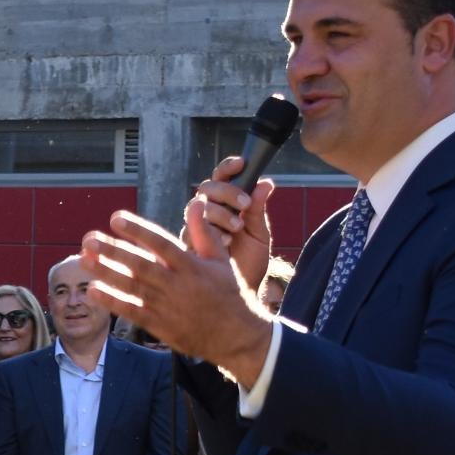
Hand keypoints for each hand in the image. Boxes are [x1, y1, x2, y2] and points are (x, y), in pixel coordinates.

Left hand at [85, 212, 272, 383]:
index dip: (137, 230)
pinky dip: (112, 302)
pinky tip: (93, 290)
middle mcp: (177, 284)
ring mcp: (167, 306)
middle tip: (88, 238)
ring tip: (84, 258)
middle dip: (113, 251)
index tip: (116, 218)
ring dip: (106, 272)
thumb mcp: (221, 260)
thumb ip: (204, 232)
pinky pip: (132, 312)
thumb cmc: (228, 293)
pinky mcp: (160, 326)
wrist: (236, 335)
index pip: (160, 243)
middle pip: (140, 264)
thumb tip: (195, 202)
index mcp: (192, 265)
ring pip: (132, 286)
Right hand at [186, 158, 276, 289]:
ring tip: (236, 229)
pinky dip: (211, 232)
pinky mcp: (187, 243)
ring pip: (198, 206)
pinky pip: (191, 229)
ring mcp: (194, 228)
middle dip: (227, 192)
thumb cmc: (250, 262)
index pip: (222, 177)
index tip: (242, 163)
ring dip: (220, 213)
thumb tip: (266, 183)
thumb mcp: (259, 234)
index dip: (229, 167)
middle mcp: (207, 212)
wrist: (240, 291)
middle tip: (245, 205)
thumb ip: (259, 209)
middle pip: (207, 187)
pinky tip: (225, 242)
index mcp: (226, 204)